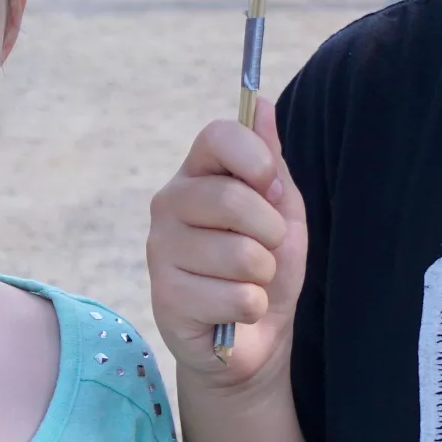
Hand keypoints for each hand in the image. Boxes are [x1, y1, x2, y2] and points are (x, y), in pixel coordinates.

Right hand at [146, 100, 308, 393]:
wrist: (255, 335)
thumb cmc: (267, 266)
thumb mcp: (281, 210)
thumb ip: (270, 161)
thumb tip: (263, 105)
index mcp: (198, 173)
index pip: (218, 136)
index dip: (256, 159)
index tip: (272, 187)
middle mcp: (169, 203)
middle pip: (232, 198)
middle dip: (271, 232)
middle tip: (267, 250)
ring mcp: (161, 250)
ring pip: (239, 254)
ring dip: (263, 276)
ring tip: (247, 282)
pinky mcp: (164, 297)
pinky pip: (235, 296)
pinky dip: (251, 308)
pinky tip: (233, 311)